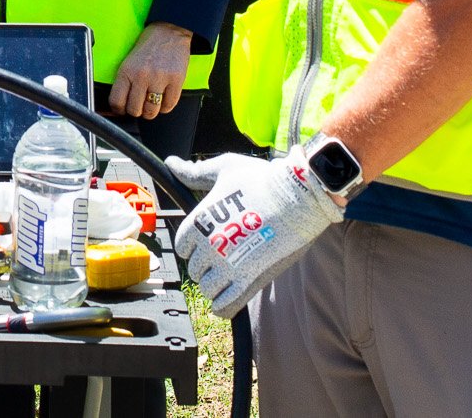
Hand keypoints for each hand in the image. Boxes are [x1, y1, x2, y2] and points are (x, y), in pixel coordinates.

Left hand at [109, 22, 192, 120]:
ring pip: (151, 111)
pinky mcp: (176, 81)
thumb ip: (124, 81)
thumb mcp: (128, 61)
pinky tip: (163, 98)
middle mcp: (142, 76)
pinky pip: (168, 106)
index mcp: (126, 71)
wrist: (168, 31)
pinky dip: (165, 106)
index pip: (117, 101)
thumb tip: (119, 104)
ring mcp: (159, 79)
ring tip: (151, 103)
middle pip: (134, 110)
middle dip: (136, 111)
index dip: (118, 110)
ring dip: (150, 111)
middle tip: (139, 105)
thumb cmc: (147, 46)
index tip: (121, 110)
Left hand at [165, 147, 343, 318]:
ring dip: (217, 285)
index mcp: (199, 222)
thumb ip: (195, 173)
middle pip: (196, 269)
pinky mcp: (250, 282)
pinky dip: (223, 306)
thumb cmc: (262, 179)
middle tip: (228, 254)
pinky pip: (225, 306)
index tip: (210, 240)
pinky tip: (230, 297)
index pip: (183, 247)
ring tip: (232, 273)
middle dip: (208, 264)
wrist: (299, 195)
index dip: (195, 245)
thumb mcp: (224, 169)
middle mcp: (209, 247)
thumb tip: (172, 163)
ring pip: (208, 289)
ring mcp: (228, 267)